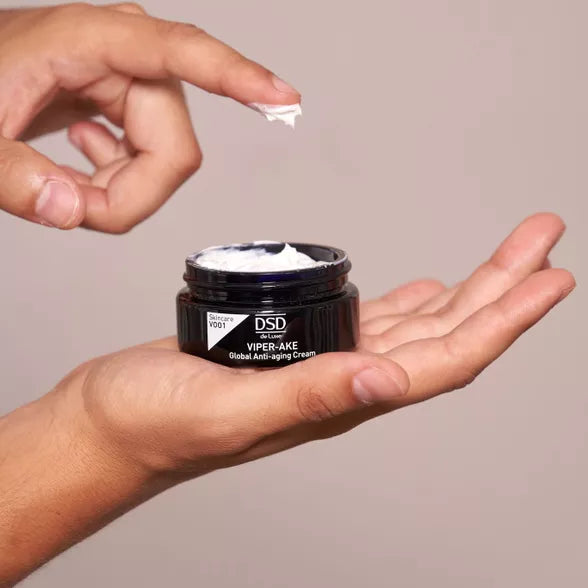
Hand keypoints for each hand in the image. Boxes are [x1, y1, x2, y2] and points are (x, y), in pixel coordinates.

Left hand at [0, 3, 299, 231]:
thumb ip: (13, 178)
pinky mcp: (127, 103)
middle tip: (70, 203)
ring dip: (121, 191)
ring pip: (168, 161)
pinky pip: (153, 159)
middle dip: (129, 195)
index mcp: (90, 40)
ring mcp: (128, 82)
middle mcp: (122, 57)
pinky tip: (81, 162)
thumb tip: (69, 209)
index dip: (238, 77)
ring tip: (66, 180)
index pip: (182, 52)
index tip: (283, 97)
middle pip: (174, 148)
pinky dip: (119, 181)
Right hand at [0, 213, 573, 582]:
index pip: (445, 360)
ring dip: (468, 287)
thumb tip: (385, 379)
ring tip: (504, 255)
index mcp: (339, 400)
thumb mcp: (230, 409)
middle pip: (445, 332)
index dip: (503, 321)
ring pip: (417, 321)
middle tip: (541, 239)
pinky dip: (410, 301)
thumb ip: (308, 396)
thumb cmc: (156, 424)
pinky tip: (429, 290)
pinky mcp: (297, 343)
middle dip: (501, 285)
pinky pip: (373, 319)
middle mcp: (344, 382)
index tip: (549, 279)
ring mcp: (324, 361)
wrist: (114, 419)